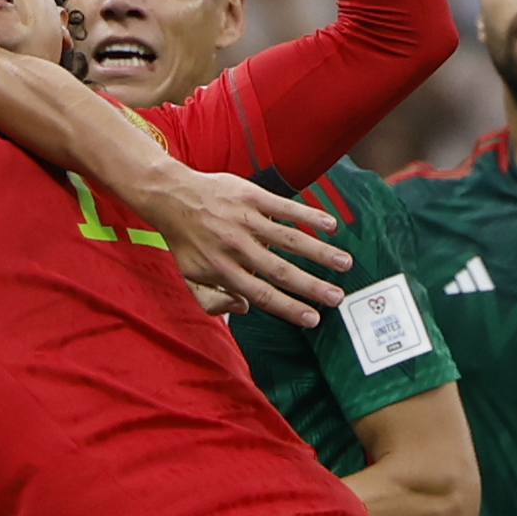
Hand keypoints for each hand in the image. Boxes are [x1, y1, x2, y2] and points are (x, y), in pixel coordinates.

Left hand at [129, 161, 349, 328]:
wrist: (172, 197)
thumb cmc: (186, 241)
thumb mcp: (190, 278)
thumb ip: (213, 302)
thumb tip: (245, 309)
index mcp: (223, 270)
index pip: (261, 295)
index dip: (288, 308)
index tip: (313, 319)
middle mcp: (236, 247)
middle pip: (280, 271)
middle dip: (311, 286)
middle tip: (337, 298)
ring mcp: (246, 220)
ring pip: (288, 239)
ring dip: (318, 252)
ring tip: (344, 263)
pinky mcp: (252, 197)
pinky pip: (285, 208)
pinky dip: (309, 216)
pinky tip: (331, 225)